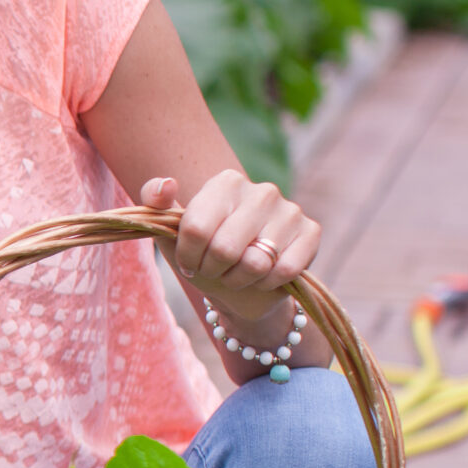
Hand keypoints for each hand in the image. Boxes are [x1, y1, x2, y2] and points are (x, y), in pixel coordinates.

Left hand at [139, 171, 318, 314]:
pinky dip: (267, 284)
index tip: (189, 261)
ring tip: (238, 272)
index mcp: (226, 182)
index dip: (188, 257)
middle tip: (215, 269)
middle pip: (224, 249)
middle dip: (213, 270)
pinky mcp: (312, 232)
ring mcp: (290, 210)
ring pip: (255, 263)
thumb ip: (155, 204)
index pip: (195, 229)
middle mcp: (262, 190)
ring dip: (239, 279)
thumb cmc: (203, 254)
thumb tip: (166, 184)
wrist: (240, 284)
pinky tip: (263, 277)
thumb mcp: (170, 232)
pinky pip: (284, 270)